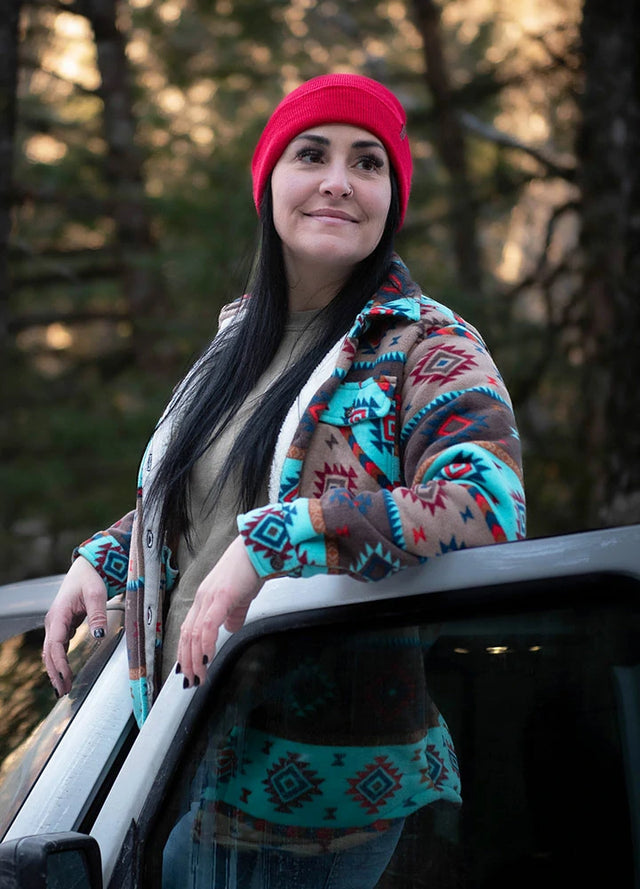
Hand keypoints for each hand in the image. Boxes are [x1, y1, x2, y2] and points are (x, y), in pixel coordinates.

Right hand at [42, 556, 107, 696]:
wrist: (86, 567)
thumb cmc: (90, 578)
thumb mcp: (97, 595)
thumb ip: (98, 616)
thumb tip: (99, 637)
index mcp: (59, 615)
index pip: (55, 645)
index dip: (59, 665)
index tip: (66, 679)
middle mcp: (54, 621)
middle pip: (50, 652)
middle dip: (55, 673)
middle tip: (63, 692)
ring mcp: (57, 623)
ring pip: (51, 651)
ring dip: (56, 669)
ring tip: (63, 687)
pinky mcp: (63, 624)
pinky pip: (58, 646)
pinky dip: (59, 660)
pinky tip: (64, 672)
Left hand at [176, 535, 262, 687]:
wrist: (258, 549)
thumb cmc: (250, 569)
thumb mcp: (240, 597)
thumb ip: (233, 615)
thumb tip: (230, 630)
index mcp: (204, 599)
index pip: (188, 629)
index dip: (185, 650)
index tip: (188, 669)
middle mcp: (201, 599)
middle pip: (186, 634)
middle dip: (187, 660)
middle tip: (191, 680)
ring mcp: (209, 598)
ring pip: (194, 633)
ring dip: (195, 658)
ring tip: (200, 675)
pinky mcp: (221, 597)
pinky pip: (208, 625)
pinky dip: (205, 644)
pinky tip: (207, 658)